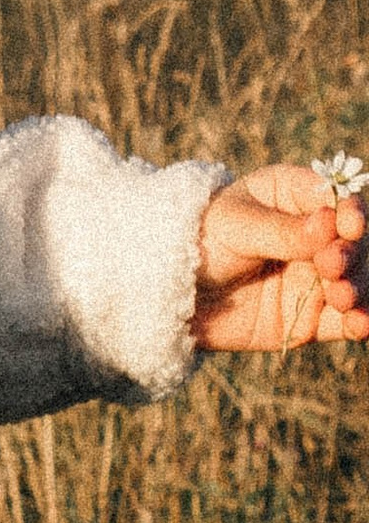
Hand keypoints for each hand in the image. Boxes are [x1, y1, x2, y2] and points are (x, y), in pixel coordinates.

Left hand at [191, 163, 368, 350]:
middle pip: (354, 243)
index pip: (338, 200)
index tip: (348, 225)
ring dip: (360, 289)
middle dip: (351, 254)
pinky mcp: (316, 316)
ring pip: (358, 281)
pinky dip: (361, 322)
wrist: (171, 294)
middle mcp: (316, 236)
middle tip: (330, 265)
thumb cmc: (199, 241)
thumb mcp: (233, 227)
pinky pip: (347, 320)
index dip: (350, 212)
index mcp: (296, 197)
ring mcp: (318, 277)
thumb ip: (279, 230)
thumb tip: (328, 224)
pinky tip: (360, 325)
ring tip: (341, 297)